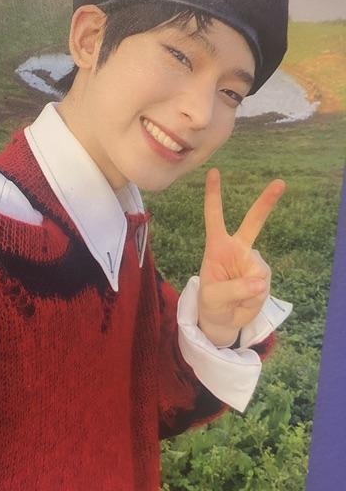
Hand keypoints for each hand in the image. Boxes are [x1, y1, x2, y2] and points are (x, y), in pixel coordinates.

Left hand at [197, 168, 285, 346]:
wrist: (222, 318)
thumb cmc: (210, 302)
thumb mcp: (212, 298)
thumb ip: (233, 289)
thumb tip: (260, 282)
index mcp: (217, 246)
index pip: (214, 217)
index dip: (213, 195)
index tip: (214, 172)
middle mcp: (237, 249)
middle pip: (253, 222)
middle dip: (266, 202)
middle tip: (280, 183)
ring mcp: (252, 261)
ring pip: (258, 272)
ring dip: (246, 291)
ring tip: (234, 298)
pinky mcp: (262, 276)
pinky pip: (262, 286)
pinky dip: (253, 298)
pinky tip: (245, 300)